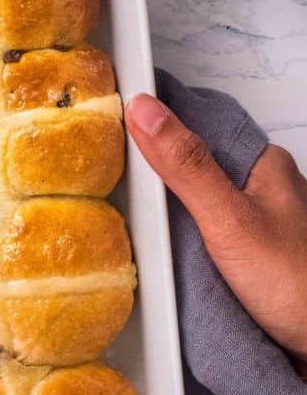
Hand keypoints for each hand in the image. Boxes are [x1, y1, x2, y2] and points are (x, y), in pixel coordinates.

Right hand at [126, 94, 306, 367]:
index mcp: (265, 165)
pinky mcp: (251, 258)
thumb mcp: (228, 219)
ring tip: (124, 213)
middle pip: (196, 166)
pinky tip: (159, 251)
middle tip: (107, 175)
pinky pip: (204, 237)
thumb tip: (145, 108)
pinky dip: (181, 241)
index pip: (201, 126)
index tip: (112, 126)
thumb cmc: (295, 285)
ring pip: (198, 203)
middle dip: (156, 173)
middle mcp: (264, 189)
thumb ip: (185, 166)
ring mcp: (258, 224)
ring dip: (167, 213)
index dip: (157, 125)